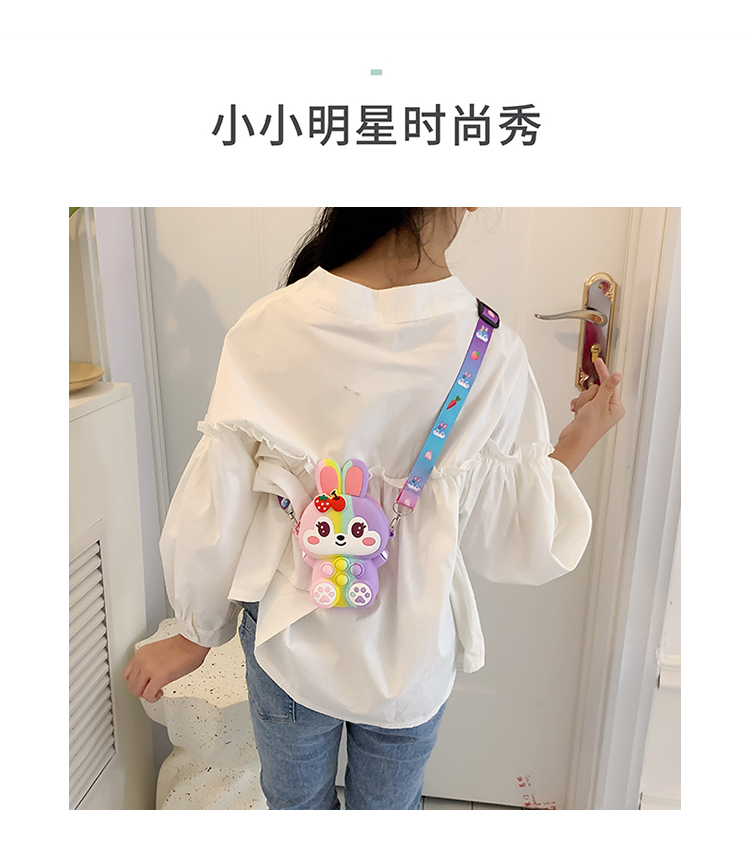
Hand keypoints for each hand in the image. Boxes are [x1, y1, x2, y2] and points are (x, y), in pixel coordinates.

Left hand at [123, 634, 209, 702]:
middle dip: (140, 690)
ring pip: (137, 691)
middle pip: (131, 684)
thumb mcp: (158, 651)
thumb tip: (151, 675)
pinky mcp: (159, 677)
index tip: (142, 684)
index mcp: (141, 653)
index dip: (135, 682)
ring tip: (155, 691)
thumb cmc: (183, 645)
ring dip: (146, 695)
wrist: (193, 642)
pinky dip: (153, 698)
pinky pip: (148, 695)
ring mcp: (149, 669)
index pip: (128, 674)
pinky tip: (159, 694)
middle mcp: (142, 660)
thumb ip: (150, 662)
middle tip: (150, 690)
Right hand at [550, 357, 624, 471]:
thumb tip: (617, 376)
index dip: (603, 373)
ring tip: (582, 412)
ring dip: (582, 402)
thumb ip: (607, 388)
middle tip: (588, 406)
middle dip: (588, 396)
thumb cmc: (588, 429)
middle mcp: (607, 408)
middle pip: (596, 389)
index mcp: (616, 407)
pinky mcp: (587, 412)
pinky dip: (577, 405)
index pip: (610, 384)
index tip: (599, 361)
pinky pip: (581, 401)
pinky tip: (578, 413)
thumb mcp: (598, 404)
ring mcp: (596, 411)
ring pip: (587, 394)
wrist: (573, 441)